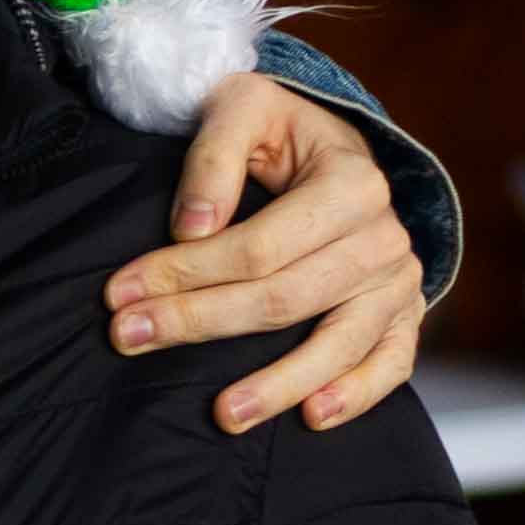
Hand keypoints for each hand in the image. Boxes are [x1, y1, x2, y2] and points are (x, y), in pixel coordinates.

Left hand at [109, 82, 422, 437]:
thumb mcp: (244, 107)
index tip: (120, 292)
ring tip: (223, 414)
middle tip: (130, 339)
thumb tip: (192, 228)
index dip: (186, 272)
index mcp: (352, 182)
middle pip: (286, 298)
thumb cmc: (280, 129)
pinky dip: (357, 395)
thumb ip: (215, 156)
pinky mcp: (404, 314)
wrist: (335, 146)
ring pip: (338, 343)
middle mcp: (384, 236)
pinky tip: (312, 416)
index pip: (259, 245)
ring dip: (278, 384)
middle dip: (201, 322)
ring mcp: (398, 281)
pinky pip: (391, 363)